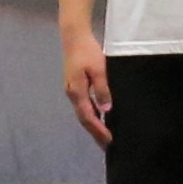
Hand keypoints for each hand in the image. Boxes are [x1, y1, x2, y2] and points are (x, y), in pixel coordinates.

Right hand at [61, 18, 114, 142]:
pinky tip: (100, 117)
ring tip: (104, 136)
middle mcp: (73, 94)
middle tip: (107, 146)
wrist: (74, 37)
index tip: (109, 141)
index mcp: (77, 92)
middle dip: (95, 133)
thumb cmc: (87, 52)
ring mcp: (72, 91)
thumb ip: (102, 90)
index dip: (99, 130)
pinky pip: (84, 105)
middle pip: (84, 119)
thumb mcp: (98, 69)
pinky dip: (92, 115)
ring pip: (83, 113)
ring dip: (93, 125)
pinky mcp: (75, 86)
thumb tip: (105, 110)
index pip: (88, 117)